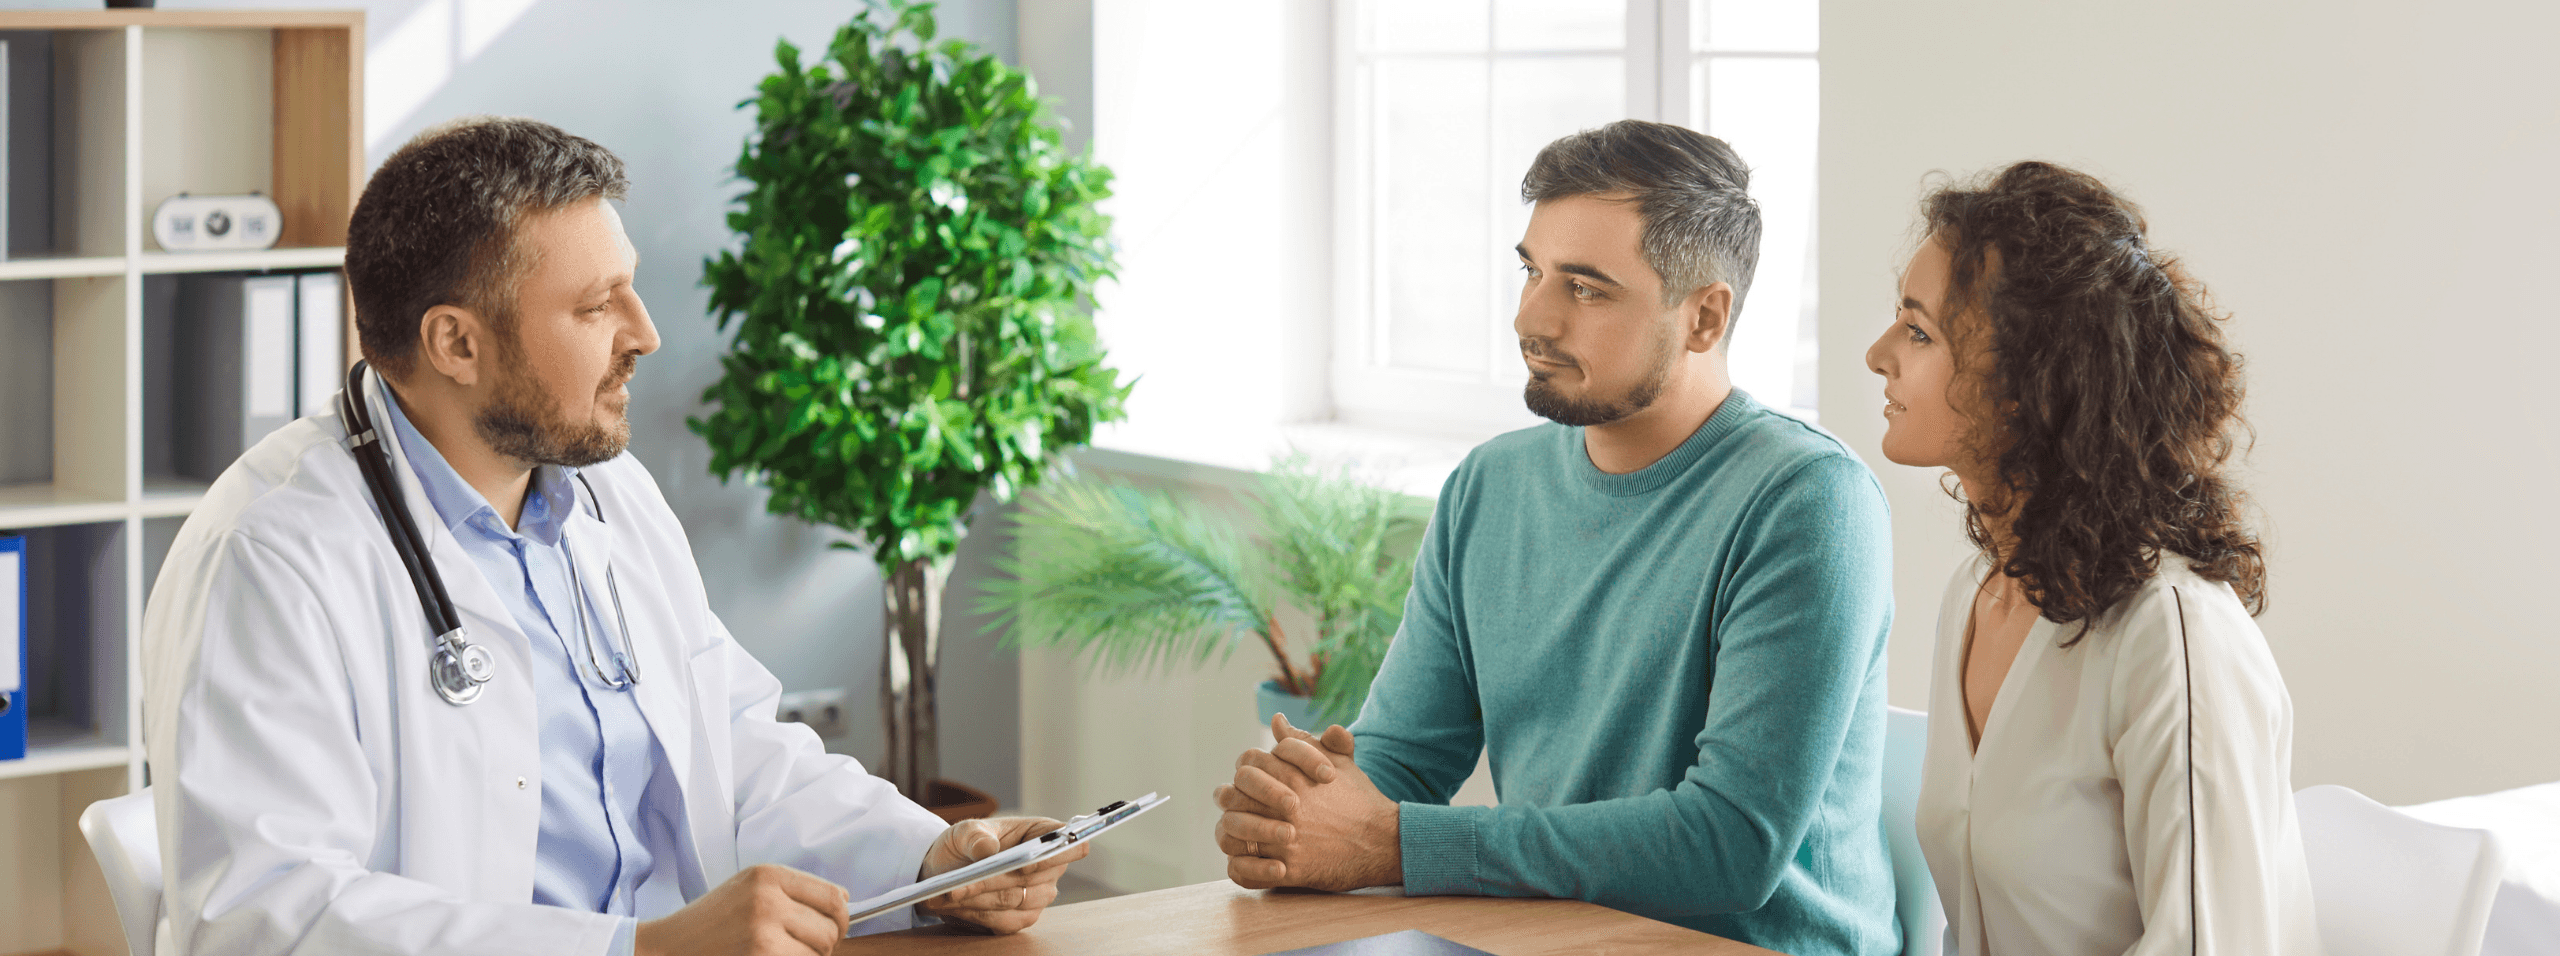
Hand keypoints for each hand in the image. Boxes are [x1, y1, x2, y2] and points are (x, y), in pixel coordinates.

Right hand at [635, 863, 847, 955]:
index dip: (841, 918)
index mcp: (768, 875)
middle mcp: (768, 899)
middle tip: (803, 947)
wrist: (668, 947)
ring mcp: (762, 932)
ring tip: (782, 953)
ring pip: (818, 953)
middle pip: (830, 929)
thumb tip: (843, 900)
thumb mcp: (749, 888)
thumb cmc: (710, 920)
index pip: (833, 897)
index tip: (834, 928)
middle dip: (825, 944)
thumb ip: (794, 890)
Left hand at [915, 816, 1090, 933]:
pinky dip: (976, 914)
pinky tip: (956, 905)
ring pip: (1015, 902)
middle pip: (1035, 880)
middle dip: (995, 881)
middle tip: (960, 883)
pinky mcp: (1021, 918)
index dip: (1055, 855)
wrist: (948, 871)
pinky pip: (1004, 921)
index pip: (1070, 844)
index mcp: (1042, 835)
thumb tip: (988, 850)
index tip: (1025, 863)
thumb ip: (976, 837)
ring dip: (980, 899)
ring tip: (950, 893)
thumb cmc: (965, 844)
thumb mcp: (964, 831)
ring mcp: (1037, 896)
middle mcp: (1048, 868)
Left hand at [1212, 714, 1400, 891]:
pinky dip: (1241, 866)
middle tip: (1239, 802)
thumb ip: (1304, 740)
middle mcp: (1285, 806)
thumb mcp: (1338, 761)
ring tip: (1241, 830)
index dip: (1246, 767)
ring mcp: (1284, 840)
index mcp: (1293, 775)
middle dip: (1233, 797)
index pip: (1247, 762)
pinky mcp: (1288, 871)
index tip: (1252, 778)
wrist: (1384, 841)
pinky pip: (1244, 870)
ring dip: (1232, 828)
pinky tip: (1251, 858)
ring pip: (1232, 830)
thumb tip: (1277, 720)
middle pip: (1233, 794)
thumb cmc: (1359, 799)